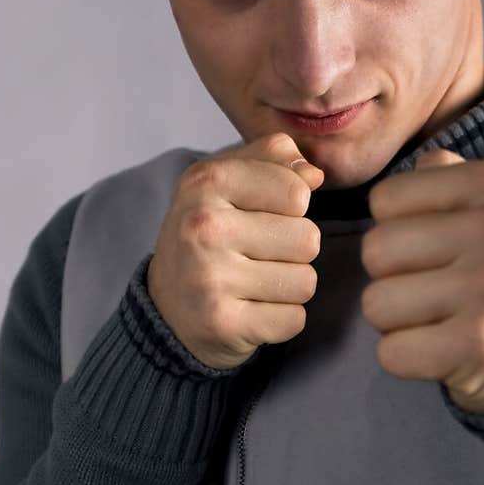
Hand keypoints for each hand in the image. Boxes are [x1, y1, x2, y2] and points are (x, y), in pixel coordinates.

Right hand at [147, 132, 324, 369]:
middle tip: (256, 257)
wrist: (168, 310)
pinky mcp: (222, 324)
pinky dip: (280, 319)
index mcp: (206, 183)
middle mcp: (203, 227)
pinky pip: (294, 319)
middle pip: (308, 239)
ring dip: (288, 287)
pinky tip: (251, 310)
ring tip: (253, 284)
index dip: (293, 208)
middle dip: (293, 251)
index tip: (263, 217)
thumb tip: (315, 174)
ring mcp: (209, 278)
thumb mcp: (227, 184)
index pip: (298, 192)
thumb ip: (273, 161)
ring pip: (305, 282)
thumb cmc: (208, 238)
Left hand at [360, 147, 483, 414]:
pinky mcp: (478, 344)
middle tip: (436, 290)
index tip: (437, 248)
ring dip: (397, 321)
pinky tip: (443, 350)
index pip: (385, 199)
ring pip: (376, 303)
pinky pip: (391, 352)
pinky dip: (406, 358)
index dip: (397, 229)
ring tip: (441, 319)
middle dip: (392, 277)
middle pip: (375, 249)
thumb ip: (450, 175)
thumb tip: (417, 161)